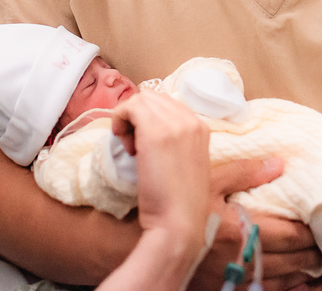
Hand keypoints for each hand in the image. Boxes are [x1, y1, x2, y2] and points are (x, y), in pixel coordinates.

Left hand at [111, 92, 210, 247]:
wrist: (179, 223)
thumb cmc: (180, 203)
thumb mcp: (187, 163)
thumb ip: (177, 141)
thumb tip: (147, 129)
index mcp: (201, 127)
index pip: (167, 104)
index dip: (149, 119)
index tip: (144, 144)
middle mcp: (190, 120)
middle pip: (153, 98)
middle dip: (137, 116)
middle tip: (133, 145)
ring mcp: (175, 124)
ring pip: (140, 100)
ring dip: (128, 119)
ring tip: (130, 148)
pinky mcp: (155, 131)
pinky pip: (129, 107)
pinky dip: (119, 120)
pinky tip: (124, 144)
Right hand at [187, 159, 321, 290]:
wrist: (150, 241)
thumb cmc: (177, 207)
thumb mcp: (209, 182)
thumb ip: (245, 172)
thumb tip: (278, 163)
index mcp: (243, 229)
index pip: (291, 234)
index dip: (310, 231)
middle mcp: (244, 257)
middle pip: (293, 259)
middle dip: (312, 251)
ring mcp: (236, 277)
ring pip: (283, 279)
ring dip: (302, 270)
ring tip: (314, 261)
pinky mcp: (227, 289)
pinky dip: (287, 289)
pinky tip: (296, 284)